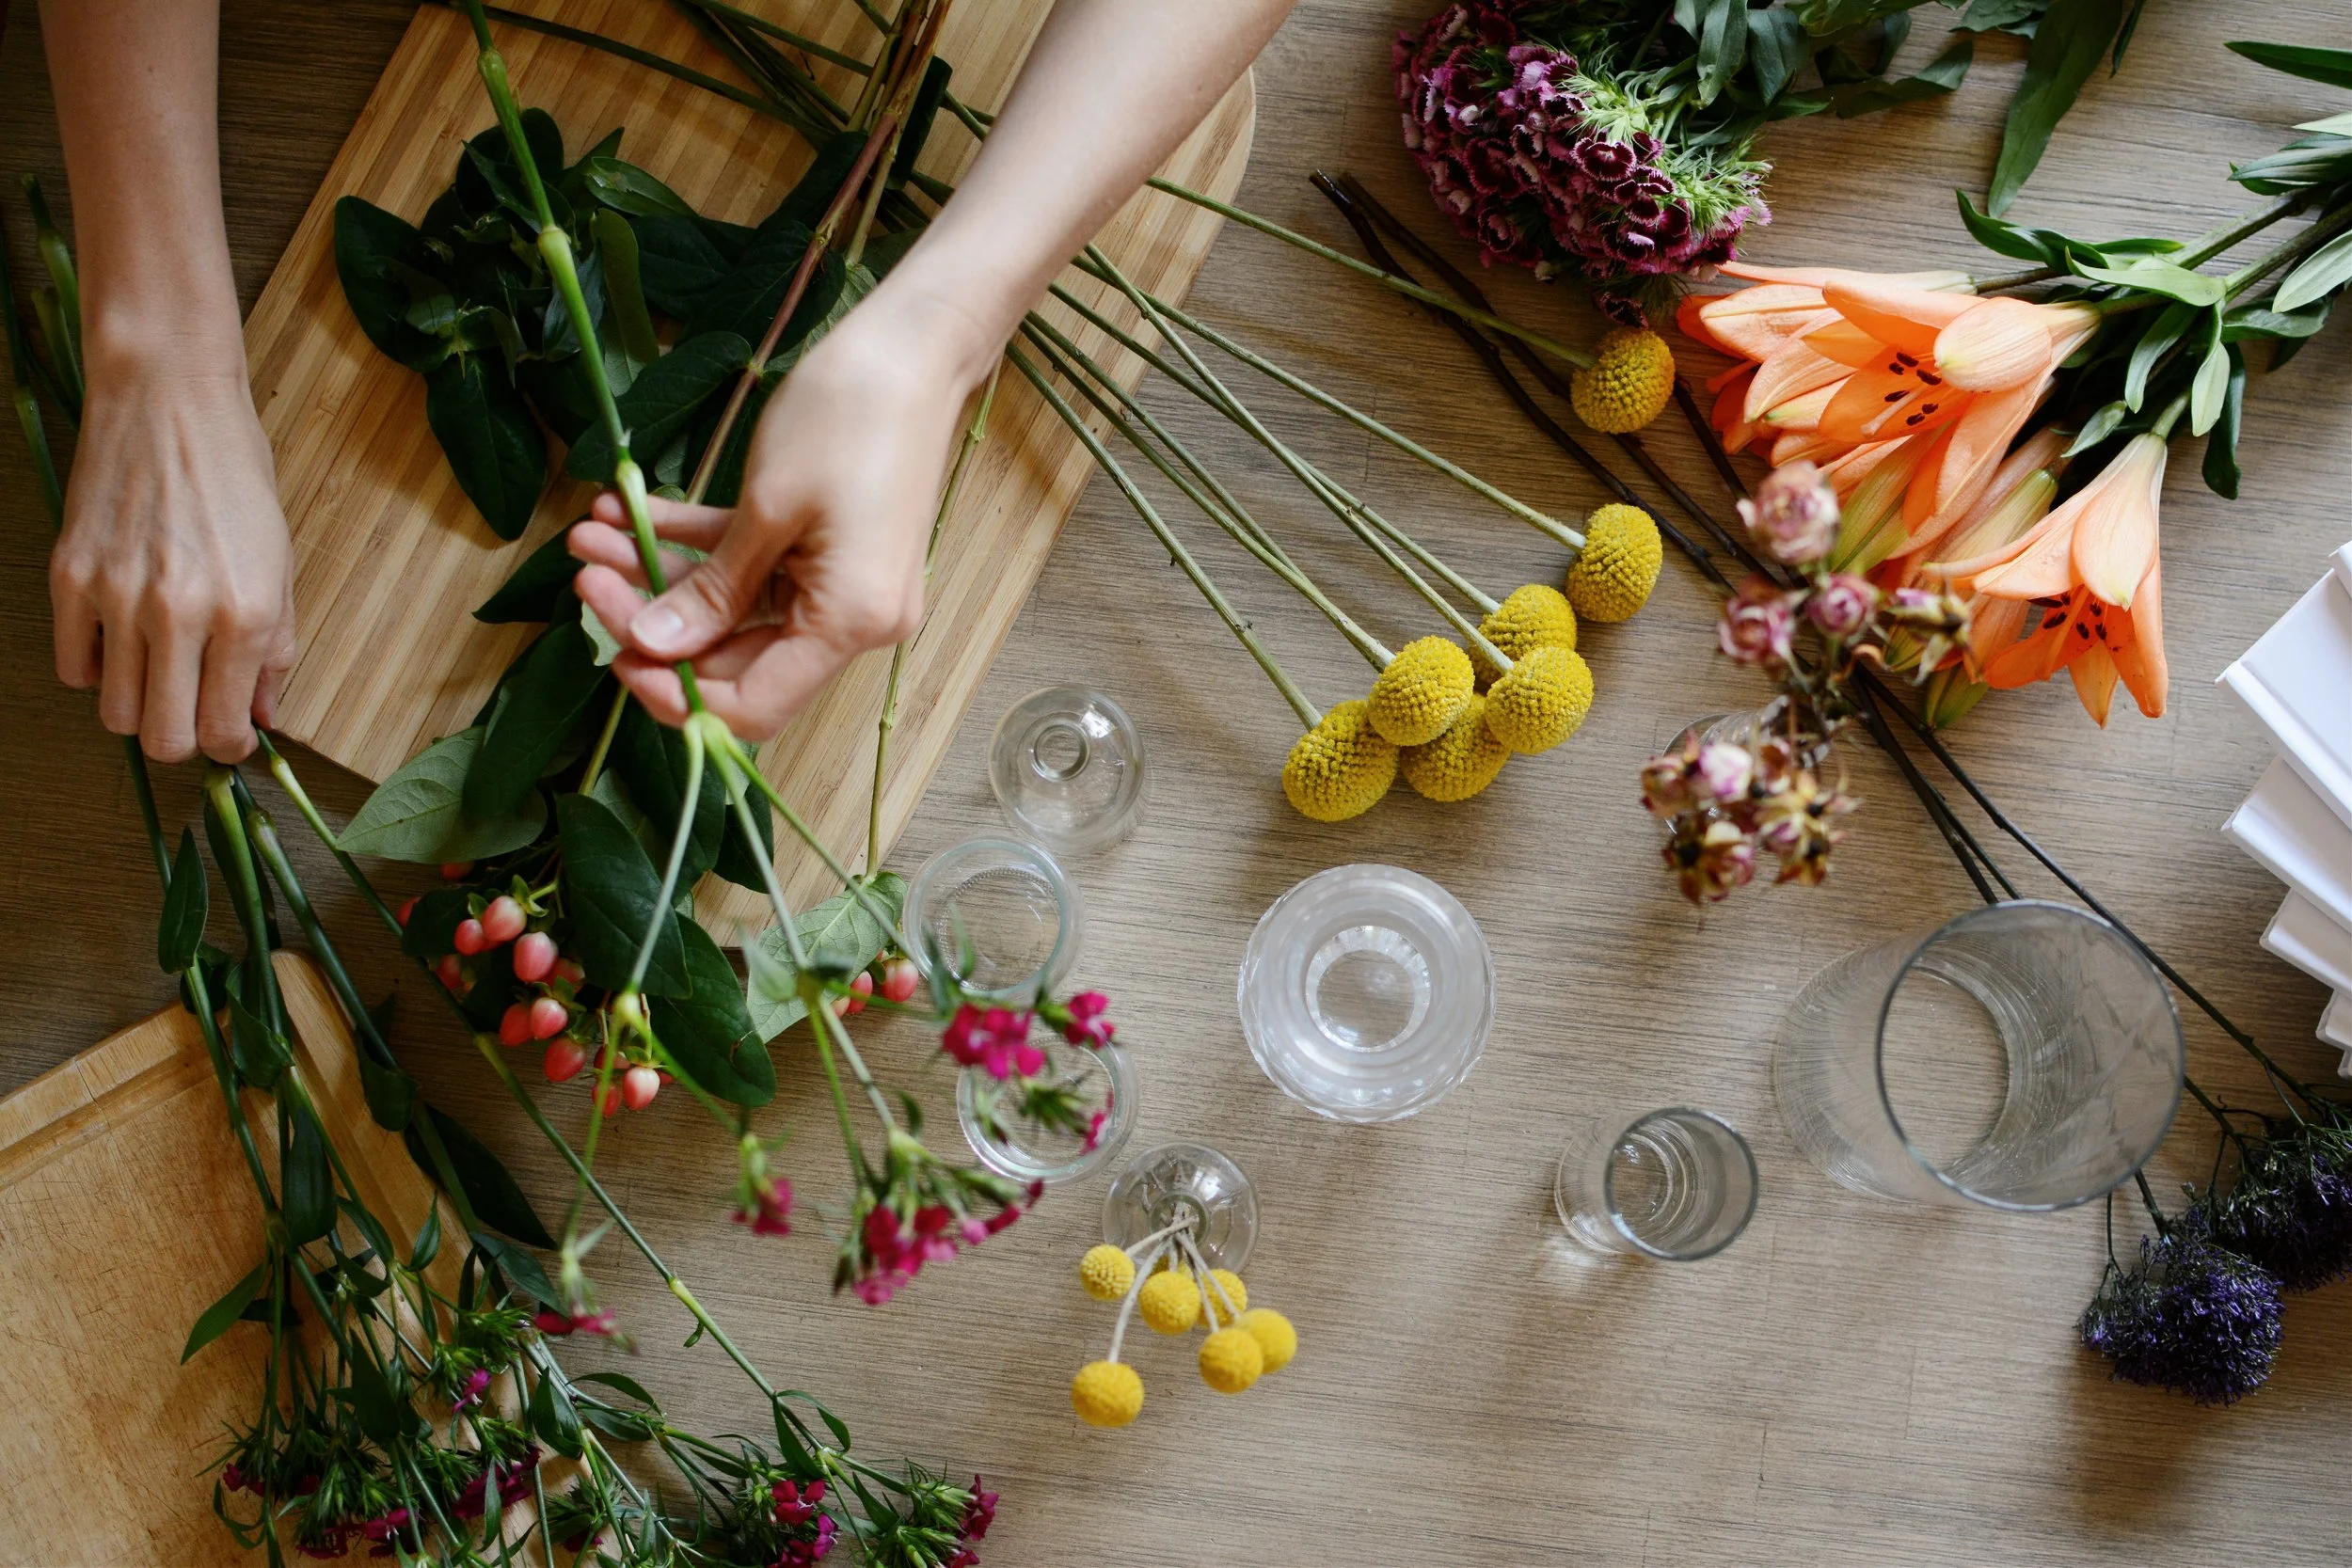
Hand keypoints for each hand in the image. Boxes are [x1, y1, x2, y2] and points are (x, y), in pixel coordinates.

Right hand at [50, 350, 295, 762]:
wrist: (169, 403)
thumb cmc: (236, 480)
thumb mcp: (281, 567)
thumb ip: (276, 652)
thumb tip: (263, 718)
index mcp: (244, 615)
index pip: (223, 732)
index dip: (229, 745)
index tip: (230, 731)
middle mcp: (179, 614)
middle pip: (162, 738)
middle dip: (182, 737)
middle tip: (193, 709)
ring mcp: (116, 597)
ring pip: (113, 712)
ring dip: (139, 705)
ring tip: (160, 669)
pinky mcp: (68, 577)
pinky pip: (72, 666)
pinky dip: (96, 668)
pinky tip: (121, 639)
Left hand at [568, 284, 992, 737]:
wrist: (913, 349)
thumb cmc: (850, 418)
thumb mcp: (767, 508)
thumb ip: (710, 590)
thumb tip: (655, 647)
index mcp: (850, 625)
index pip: (752, 705)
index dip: (675, 695)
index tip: (612, 652)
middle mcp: (853, 622)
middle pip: (734, 657)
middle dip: (653, 618)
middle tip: (585, 570)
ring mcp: (840, 587)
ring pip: (732, 608)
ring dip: (660, 574)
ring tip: (595, 528)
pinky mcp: (826, 553)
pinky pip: (751, 568)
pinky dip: (695, 546)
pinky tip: (634, 510)